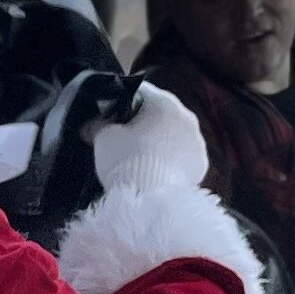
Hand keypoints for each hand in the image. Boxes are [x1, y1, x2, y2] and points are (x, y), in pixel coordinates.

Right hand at [87, 81, 209, 198]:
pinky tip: (155, 173)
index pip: (138, 91)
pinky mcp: (201, 165)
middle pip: (159, 112)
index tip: (108, 115)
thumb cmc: (127, 162)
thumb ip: (97, 125)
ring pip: (174, 134)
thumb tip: (92, 125)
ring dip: (159, 142)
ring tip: (139, 159)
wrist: (151, 202)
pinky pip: (182, 156)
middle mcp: (186, 116)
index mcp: (163, 102)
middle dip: (142, 123)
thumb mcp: (103, 138)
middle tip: (122, 139)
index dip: (119, 101)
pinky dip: (170, 161)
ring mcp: (198, 142)